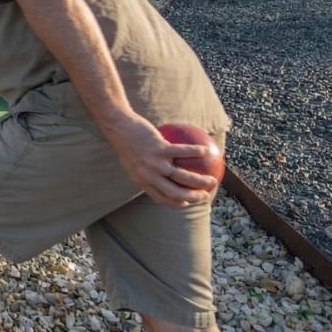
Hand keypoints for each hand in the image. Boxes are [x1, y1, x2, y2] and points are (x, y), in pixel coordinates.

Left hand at [103, 117, 219, 205]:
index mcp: (142, 181)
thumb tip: (162, 173)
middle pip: (176, 194)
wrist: (118, 127)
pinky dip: (196, 152)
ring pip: (183, 177)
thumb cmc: (126, 142)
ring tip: (212, 179)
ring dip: (201, 181)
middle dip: (193, 198)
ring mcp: (155, 163)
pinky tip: (206, 150)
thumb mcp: (132, 160)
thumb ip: (146, 169)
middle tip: (205, 194)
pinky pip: (183, 152)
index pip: (162, 199)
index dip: (177, 204)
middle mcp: (149, 176)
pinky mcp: (160, 149)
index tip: (188, 203)